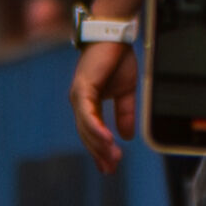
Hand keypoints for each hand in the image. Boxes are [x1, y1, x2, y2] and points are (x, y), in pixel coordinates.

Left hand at [67, 26, 136, 170]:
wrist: (114, 36)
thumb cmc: (117, 59)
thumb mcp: (125, 92)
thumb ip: (124, 113)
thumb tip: (126, 136)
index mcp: (88, 104)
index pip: (91, 133)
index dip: (99, 151)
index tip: (108, 168)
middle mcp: (79, 102)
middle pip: (87, 135)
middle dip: (99, 153)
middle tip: (112, 168)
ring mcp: (78, 95)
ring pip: (86, 128)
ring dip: (100, 144)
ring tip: (113, 158)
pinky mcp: (82, 88)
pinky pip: (88, 114)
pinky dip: (96, 128)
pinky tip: (107, 140)